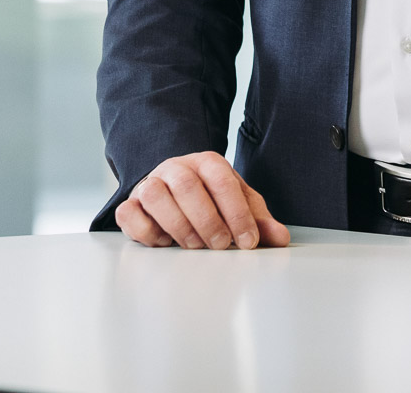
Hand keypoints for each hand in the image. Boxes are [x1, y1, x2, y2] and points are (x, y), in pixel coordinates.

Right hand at [115, 152, 291, 250]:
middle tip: (220, 246)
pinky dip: (146, 232)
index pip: (222, 180)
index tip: (247, 242)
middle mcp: (176, 168)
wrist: (173, 193)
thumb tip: (281, 238)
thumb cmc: (210, 201)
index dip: (236, 212)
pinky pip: (129, 214)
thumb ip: (258, 221)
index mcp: (207, 163)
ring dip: (177, 225)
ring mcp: (150, 184)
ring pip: (154, 195)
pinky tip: (164, 243)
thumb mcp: (238, 206)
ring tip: (194, 245)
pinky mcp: (130, 205)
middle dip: (207, 220)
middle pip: (187, 186)